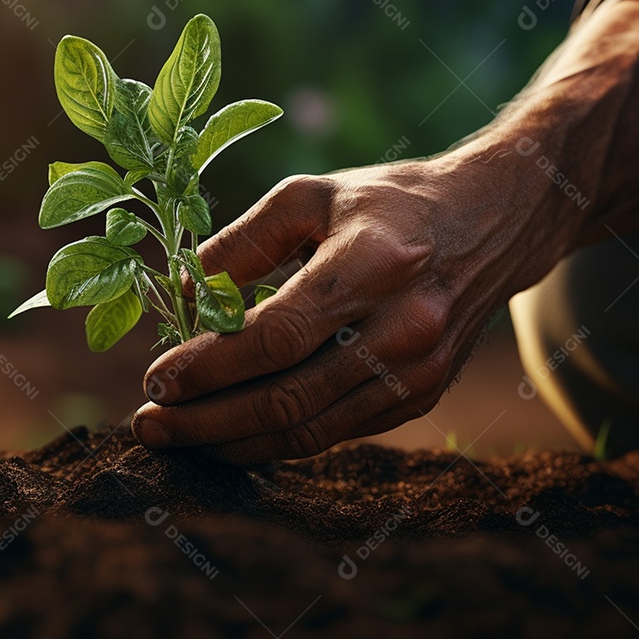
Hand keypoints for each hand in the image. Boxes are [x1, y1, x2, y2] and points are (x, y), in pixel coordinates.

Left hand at [131, 149, 558, 462]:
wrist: (489, 225)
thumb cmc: (387, 203)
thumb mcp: (310, 196)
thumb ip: (241, 243)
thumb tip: (181, 297)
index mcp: (374, 263)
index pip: (277, 334)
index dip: (209, 365)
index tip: (155, 378)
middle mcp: (404, 326)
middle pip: (288, 396)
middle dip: (206, 419)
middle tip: (148, 424)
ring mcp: (418, 372)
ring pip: (309, 430)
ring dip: (234, 442)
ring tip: (178, 436)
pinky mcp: (421, 397)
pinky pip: (334, 432)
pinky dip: (277, 440)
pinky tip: (233, 433)